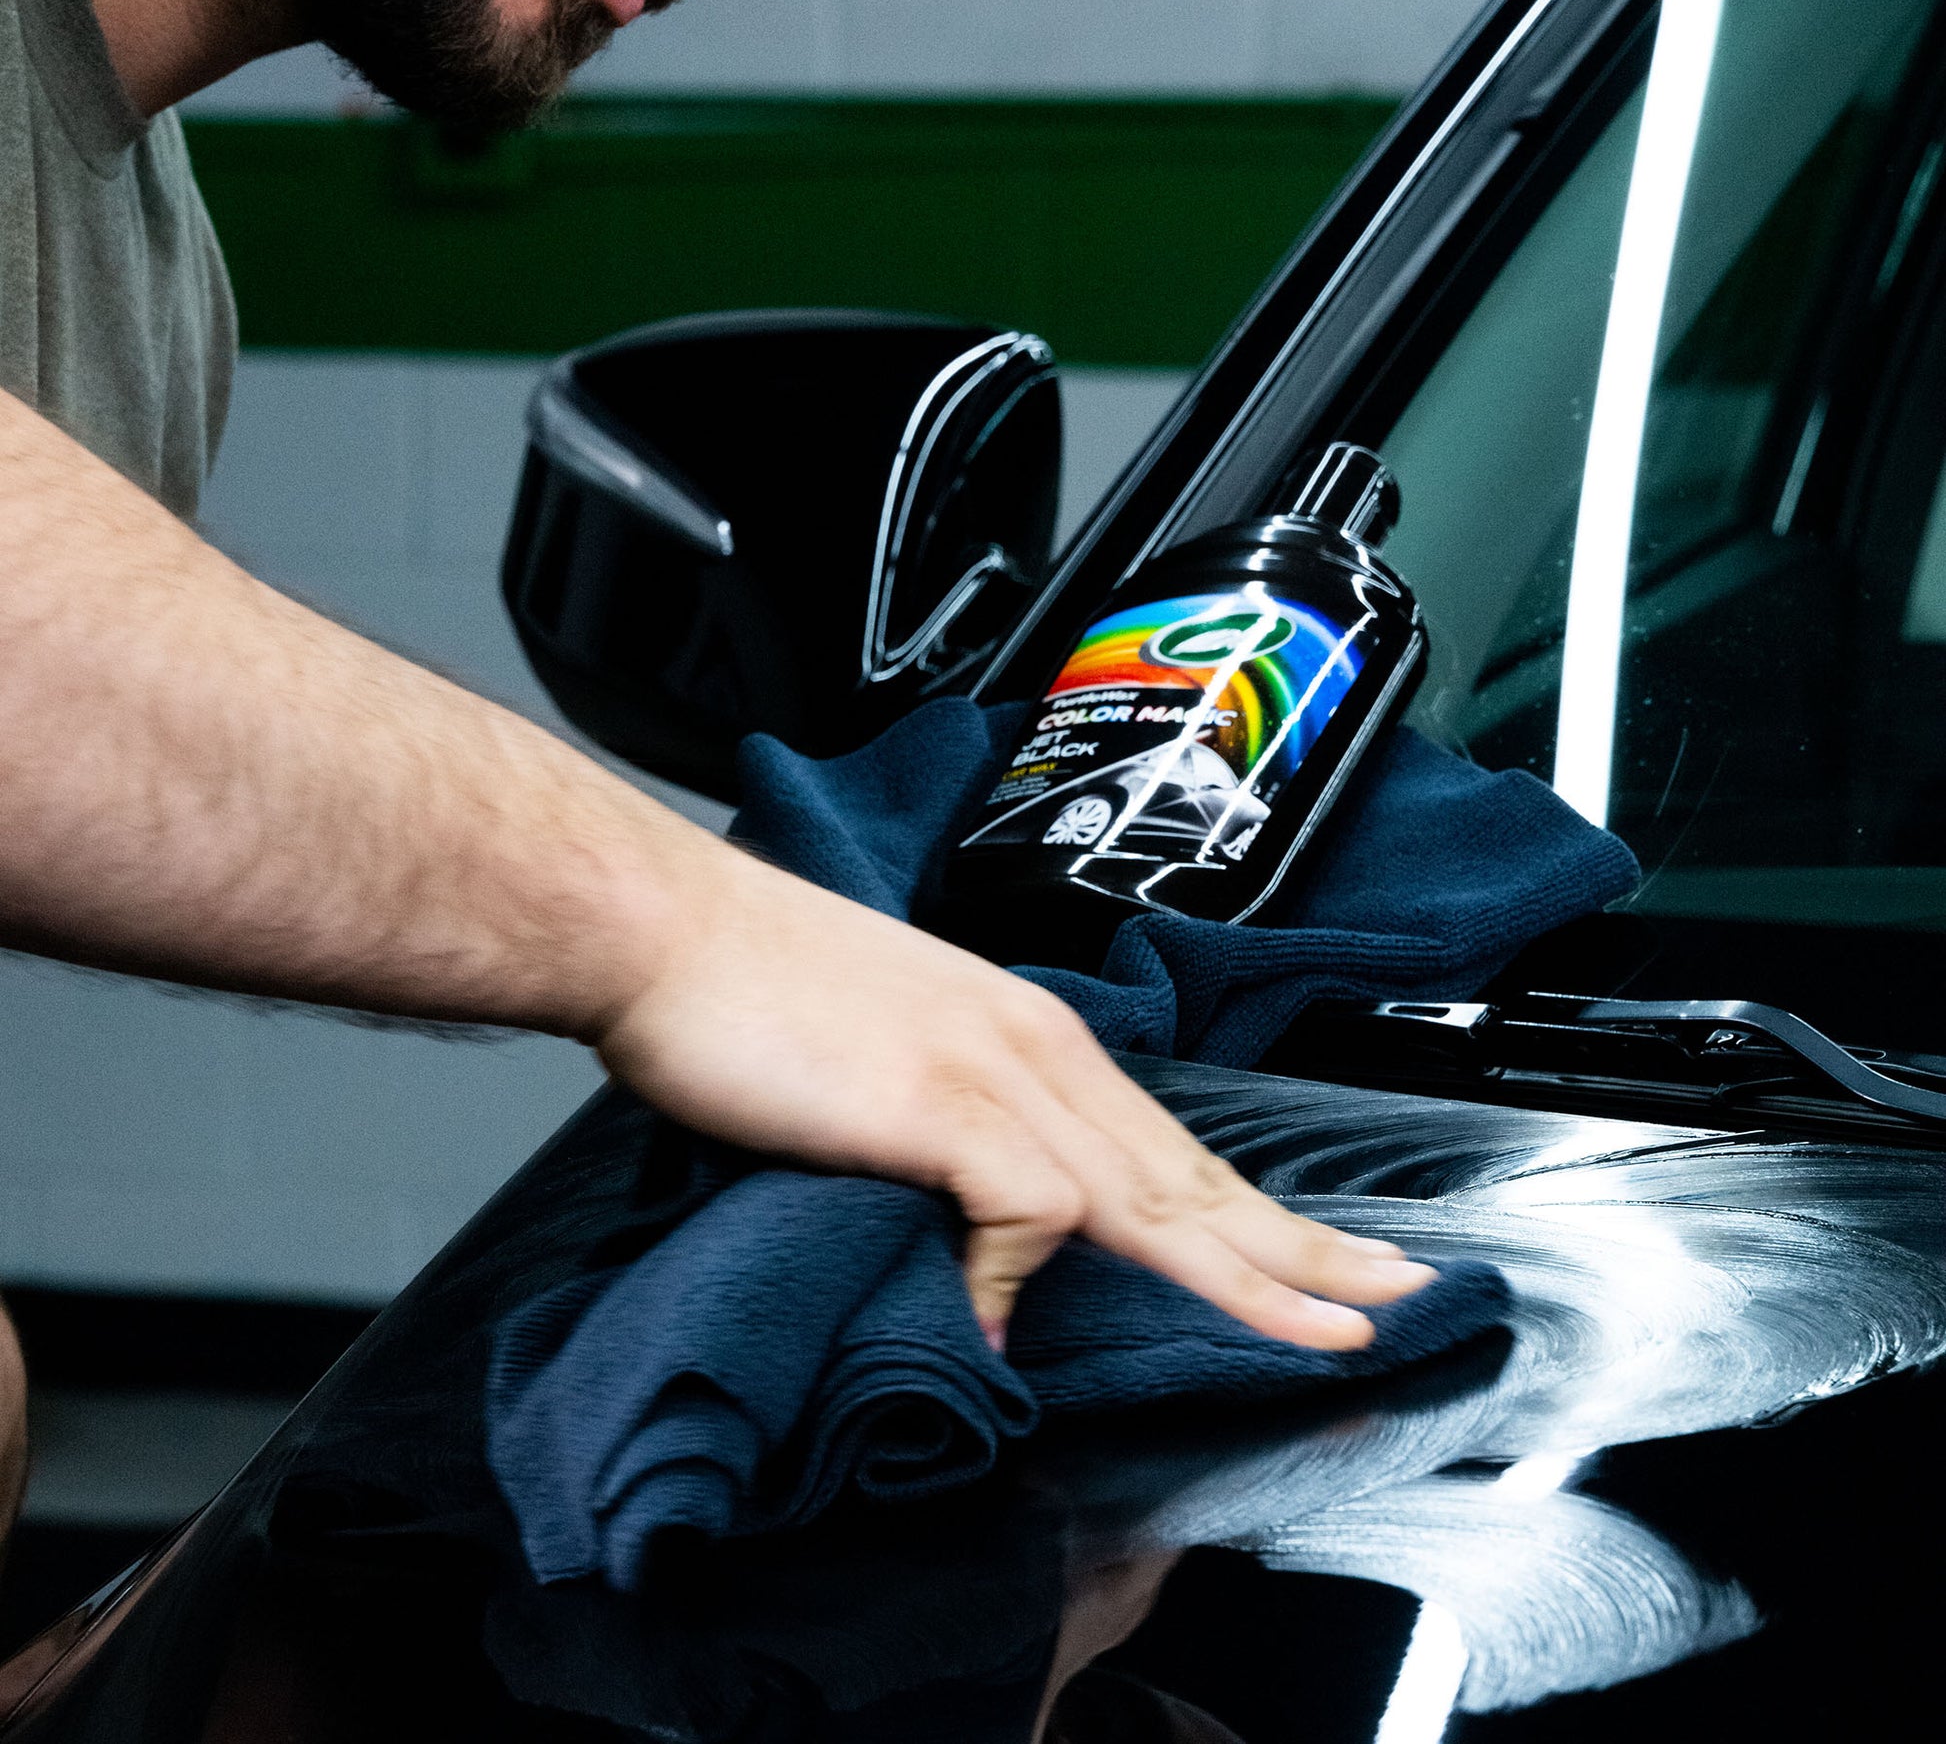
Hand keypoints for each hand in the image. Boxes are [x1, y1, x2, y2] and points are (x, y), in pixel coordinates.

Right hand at [594, 845, 1434, 1347]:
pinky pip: (1027, 1210)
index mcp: (1028, 1034)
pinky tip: (1005, 1334)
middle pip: (1192, 1171)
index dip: (1257, 1209)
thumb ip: (949, 1132)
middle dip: (1302, 1243)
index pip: (1170, 1142)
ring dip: (1248, 1273)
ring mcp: (991, 1076)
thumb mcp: (887, 1053)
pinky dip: (1021, 1280)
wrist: (667, 923)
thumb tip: (981, 1227)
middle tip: (1400, 1296)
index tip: (1327, 1256)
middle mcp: (1035, 1049)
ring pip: (1154, 1195)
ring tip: (1329, 1336)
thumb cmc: (758, 982)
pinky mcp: (937, 1106)